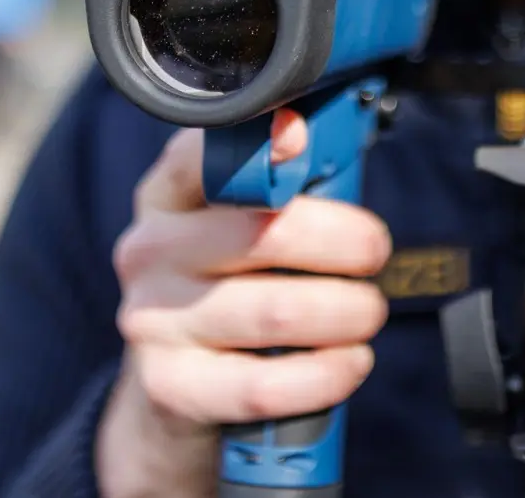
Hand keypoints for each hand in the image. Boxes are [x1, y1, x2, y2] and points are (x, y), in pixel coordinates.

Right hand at [97, 114, 391, 497]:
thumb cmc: (231, 286)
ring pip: (277, 312)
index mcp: (168, 196)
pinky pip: (265, 385)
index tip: (300, 137)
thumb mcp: (246, 224)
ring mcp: (152, 321)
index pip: (200, 157)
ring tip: (367, 312)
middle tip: (375, 253)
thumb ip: (287, 184)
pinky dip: (327, 374)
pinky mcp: (170, 386)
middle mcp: (150, 252)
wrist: (175, 388)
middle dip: (346, 241)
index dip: (256, 146)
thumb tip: (328, 144)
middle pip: (265, 234)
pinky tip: (351, 361)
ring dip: (347, 312)